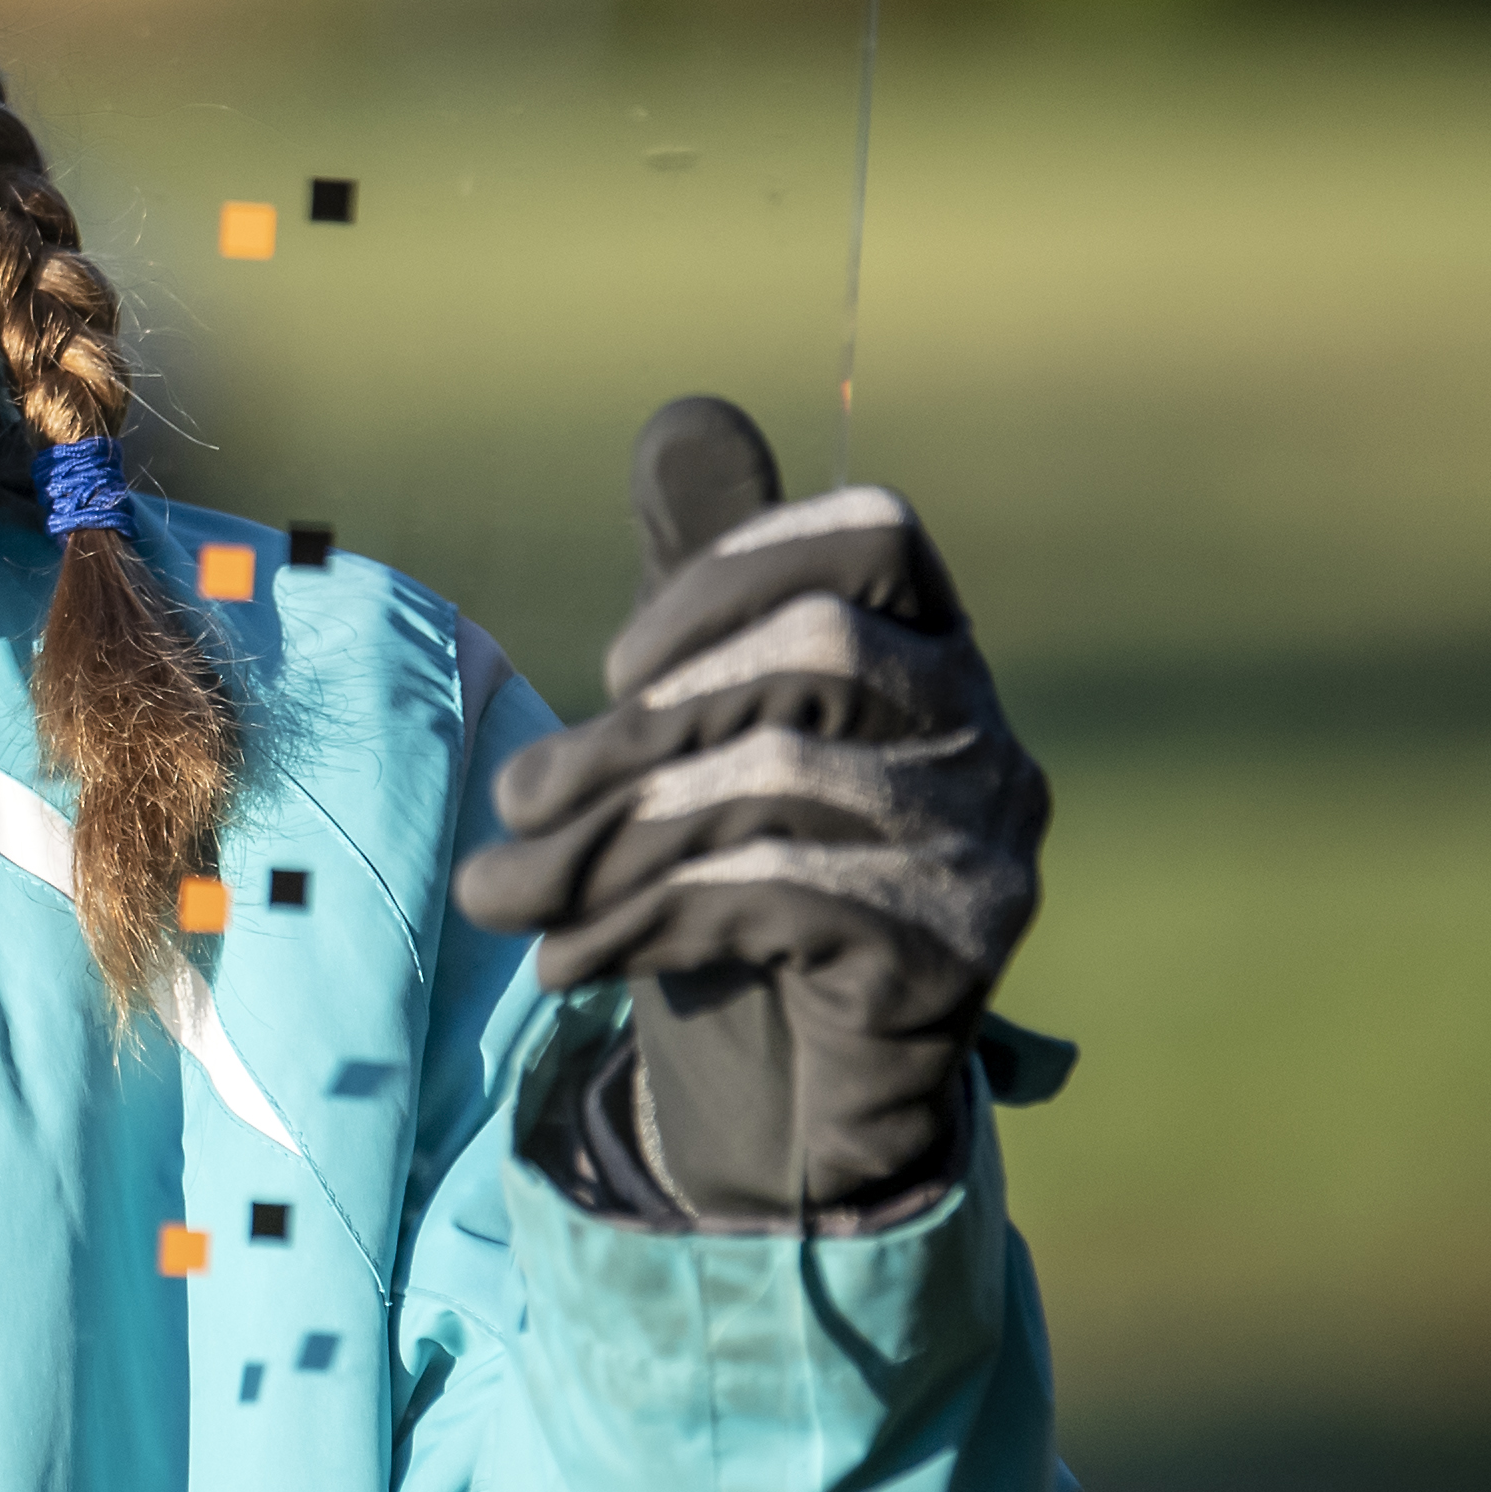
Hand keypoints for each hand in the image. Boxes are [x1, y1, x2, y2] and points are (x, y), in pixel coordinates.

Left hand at [456, 397, 1047, 1222]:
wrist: (808, 1077)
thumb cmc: (749, 859)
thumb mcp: (708, 714)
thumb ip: (701, 579)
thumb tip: (683, 414)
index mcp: (938, 649)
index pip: (878, 534)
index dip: (736, 571)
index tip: (619, 663)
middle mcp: (988, 737)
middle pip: (818, 649)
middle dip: (638, 722)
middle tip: (519, 796)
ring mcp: (986, 847)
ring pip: (775, 781)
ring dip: (606, 838)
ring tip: (502, 892)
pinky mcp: (950, 954)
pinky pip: (776, 896)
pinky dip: (640, 921)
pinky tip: (564, 959)